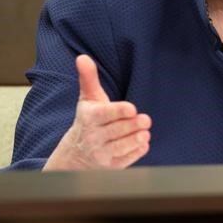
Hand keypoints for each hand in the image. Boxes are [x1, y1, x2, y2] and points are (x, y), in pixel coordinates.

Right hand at [44, 55, 151, 170]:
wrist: (76, 153)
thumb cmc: (88, 119)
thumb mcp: (87, 99)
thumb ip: (88, 78)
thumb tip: (83, 57)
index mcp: (90, 118)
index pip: (105, 115)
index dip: (119, 112)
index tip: (132, 109)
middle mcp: (94, 137)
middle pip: (115, 131)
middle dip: (132, 126)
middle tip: (145, 120)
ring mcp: (102, 153)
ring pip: (120, 147)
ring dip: (134, 140)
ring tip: (145, 133)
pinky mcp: (111, 165)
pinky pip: (125, 160)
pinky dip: (135, 153)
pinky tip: (143, 143)